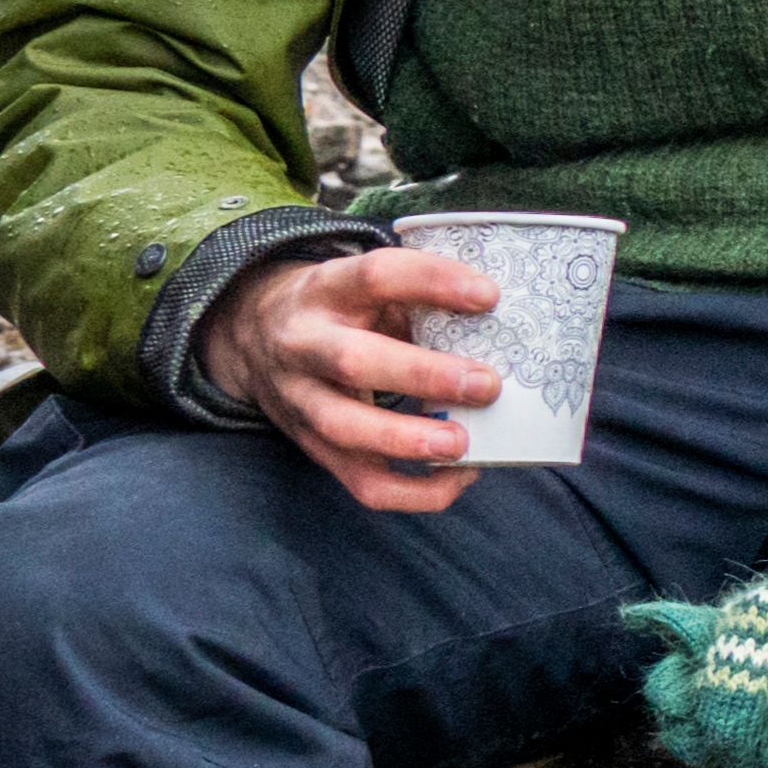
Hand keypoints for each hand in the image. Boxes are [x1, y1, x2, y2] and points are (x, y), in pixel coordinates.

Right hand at [208, 247, 511, 513]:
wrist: (253, 337)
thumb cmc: (343, 310)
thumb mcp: (366, 288)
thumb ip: (420, 301)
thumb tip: (513, 327)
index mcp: (325, 290)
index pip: (374, 276)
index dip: (432, 282)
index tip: (489, 296)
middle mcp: (303, 344)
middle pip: (352, 362)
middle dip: (423, 376)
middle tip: (486, 386)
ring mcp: (301, 400)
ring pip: (344, 428)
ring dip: (408, 440)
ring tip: (463, 445)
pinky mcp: (312, 447)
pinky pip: (359, 481)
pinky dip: (412, 491)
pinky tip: (458, 478)